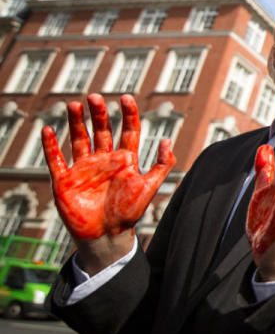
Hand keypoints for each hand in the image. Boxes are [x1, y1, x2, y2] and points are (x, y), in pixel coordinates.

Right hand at [43, 94, 174, 273]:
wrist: (107, 236)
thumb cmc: (129, 213)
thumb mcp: (149, 187)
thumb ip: (162, 165)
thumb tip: (167, 140)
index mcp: (125, 159)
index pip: (128, 130)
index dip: (128, 113)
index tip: (126, 97)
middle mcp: (103, 159)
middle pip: (101, 129)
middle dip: (98, 113)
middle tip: (95, 97)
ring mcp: (83, 168)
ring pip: (79, 138)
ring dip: (76, 122)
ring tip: (73, 104)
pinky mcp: (65, 180)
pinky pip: (55, 159)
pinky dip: (50, 145)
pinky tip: (49, 129)